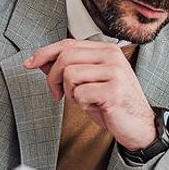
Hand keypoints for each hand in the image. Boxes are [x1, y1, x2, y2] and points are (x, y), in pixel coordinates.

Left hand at [23, 39, 155, 149]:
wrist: (138, 125)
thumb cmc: (113, 103)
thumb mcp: (88, 82)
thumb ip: (68, 68)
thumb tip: (40, 60)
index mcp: (107, 50)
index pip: (68, 44)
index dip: (45, 53)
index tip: (30, 63)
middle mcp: (112, 56)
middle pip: (66, 57)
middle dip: (53, 77)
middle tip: (57, 93)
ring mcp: (115, 72)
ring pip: (70, 74)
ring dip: (70, 92)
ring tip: (83, 100)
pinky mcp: (114, 90)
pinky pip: (80, 94)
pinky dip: (81, 104)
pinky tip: (94, 106)